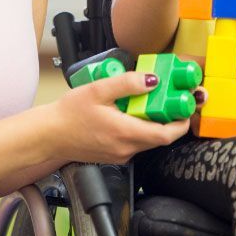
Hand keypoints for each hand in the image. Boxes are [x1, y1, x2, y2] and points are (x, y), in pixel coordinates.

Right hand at [47, 72, 191, 163]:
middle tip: (175, 101)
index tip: (187, 107)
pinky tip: (132, 114)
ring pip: (148, 141)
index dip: (181, 123)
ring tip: (154, 103)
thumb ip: (126, 84)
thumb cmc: (69, 114)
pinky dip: (141, 129)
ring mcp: (120, 155)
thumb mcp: (98, 90)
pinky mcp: (114, 155)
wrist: (48, 136)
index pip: (166, 135)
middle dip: (171, 120)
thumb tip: (152, 80)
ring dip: (155, 124)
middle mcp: (126, 149)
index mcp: (125, 133)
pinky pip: (135, 143)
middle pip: (159, 138)